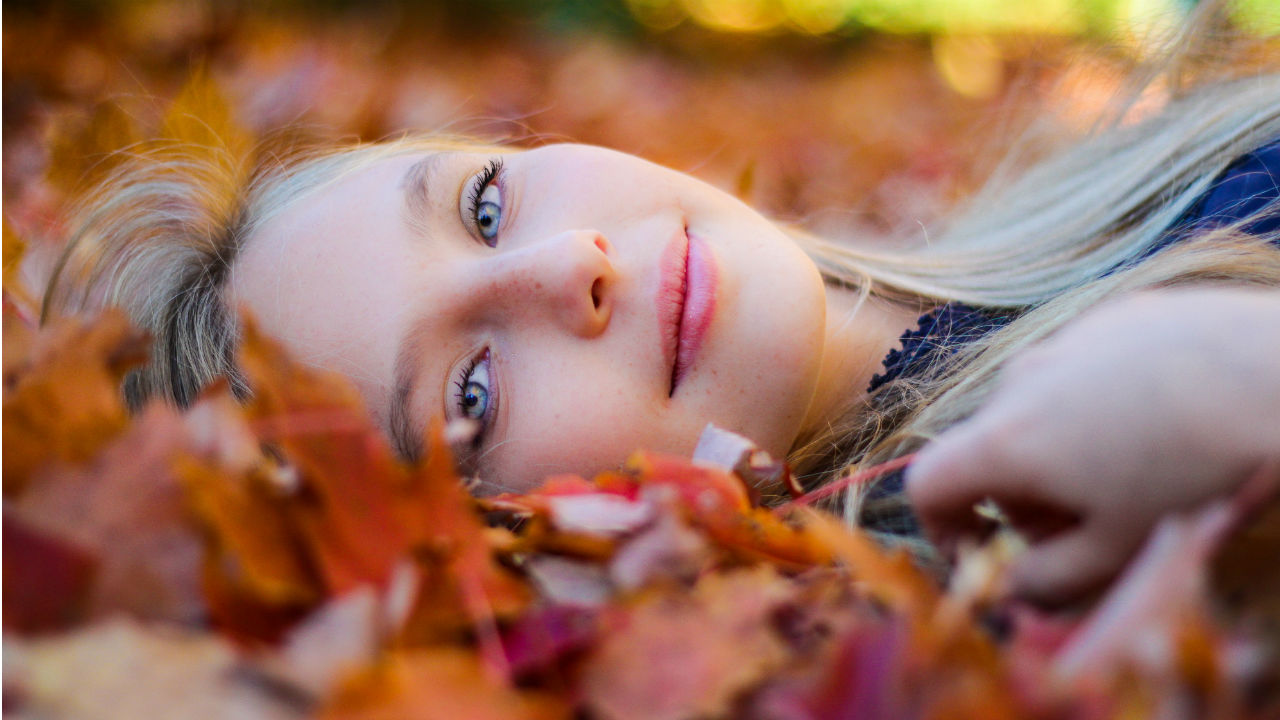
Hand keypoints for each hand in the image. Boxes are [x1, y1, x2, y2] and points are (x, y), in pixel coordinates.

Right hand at [905, 288, 1279, 606]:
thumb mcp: (1118, 550)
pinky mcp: (1118, 316)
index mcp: (1005, 440)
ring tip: (1137, 475)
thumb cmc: (1198, 473)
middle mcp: (1020, 380)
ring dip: (1062, 452)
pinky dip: (1103, 406)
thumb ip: (1046, 583)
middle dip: (1023, 500)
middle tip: (1086, 533)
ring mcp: (1067, 340)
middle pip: (991, 451)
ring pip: (1039, 410)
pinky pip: (1086, 372)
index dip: (943, 531)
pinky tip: (1169, 423)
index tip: (987, 557)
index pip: (926, 484)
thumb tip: (1013, 591)